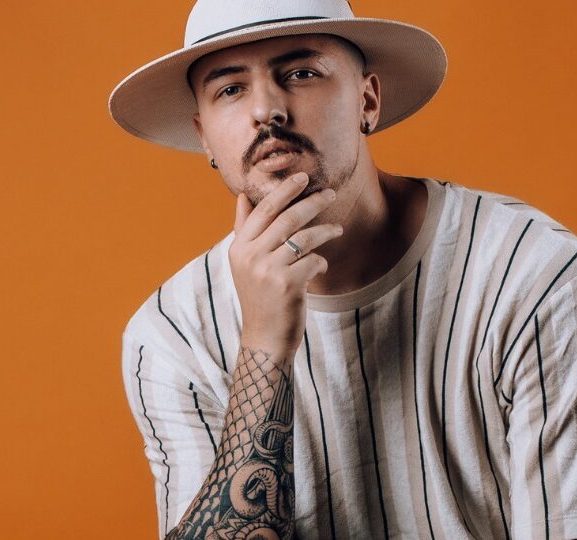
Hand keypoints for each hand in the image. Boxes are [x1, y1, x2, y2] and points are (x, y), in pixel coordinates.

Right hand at [229, 172, 343, 352]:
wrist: (264, 338)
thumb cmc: (260, 297)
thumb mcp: (245, 263)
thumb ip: (244, 230)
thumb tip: (242, 197)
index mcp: (239, 247)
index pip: (263, 209)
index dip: (284, 190)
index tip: (302, 177)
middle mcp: (250, 256)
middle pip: (286, 218)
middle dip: (312, 202)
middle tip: (330, 193)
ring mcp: (268, 270)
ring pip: (304, 237)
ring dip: (325, 230)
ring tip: (337, 230)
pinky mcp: (287, 284)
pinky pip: (313, 260)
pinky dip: (321, 261)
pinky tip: (320, 267)